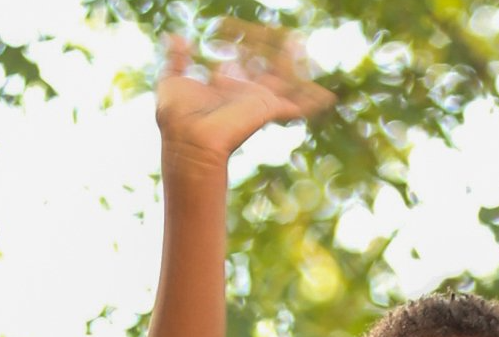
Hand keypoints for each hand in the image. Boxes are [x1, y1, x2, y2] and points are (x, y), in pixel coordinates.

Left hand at [156, 25, 333, 172]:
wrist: (190, 140)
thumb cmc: (177, 117)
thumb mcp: (171, 81)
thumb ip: (175, 59)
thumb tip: (175, 36)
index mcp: (223, 86)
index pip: (239, 63)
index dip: (246, 48)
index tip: (253, 34)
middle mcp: (243, 93)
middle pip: (264, 68)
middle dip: (275, 53)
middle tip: (289, 38)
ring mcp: (257, 101)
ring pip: (282, 80)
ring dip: (295, 66)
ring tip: (304, 46)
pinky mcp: (268, 108)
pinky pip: (296, 104)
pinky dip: (312, 101)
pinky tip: (327, 97)